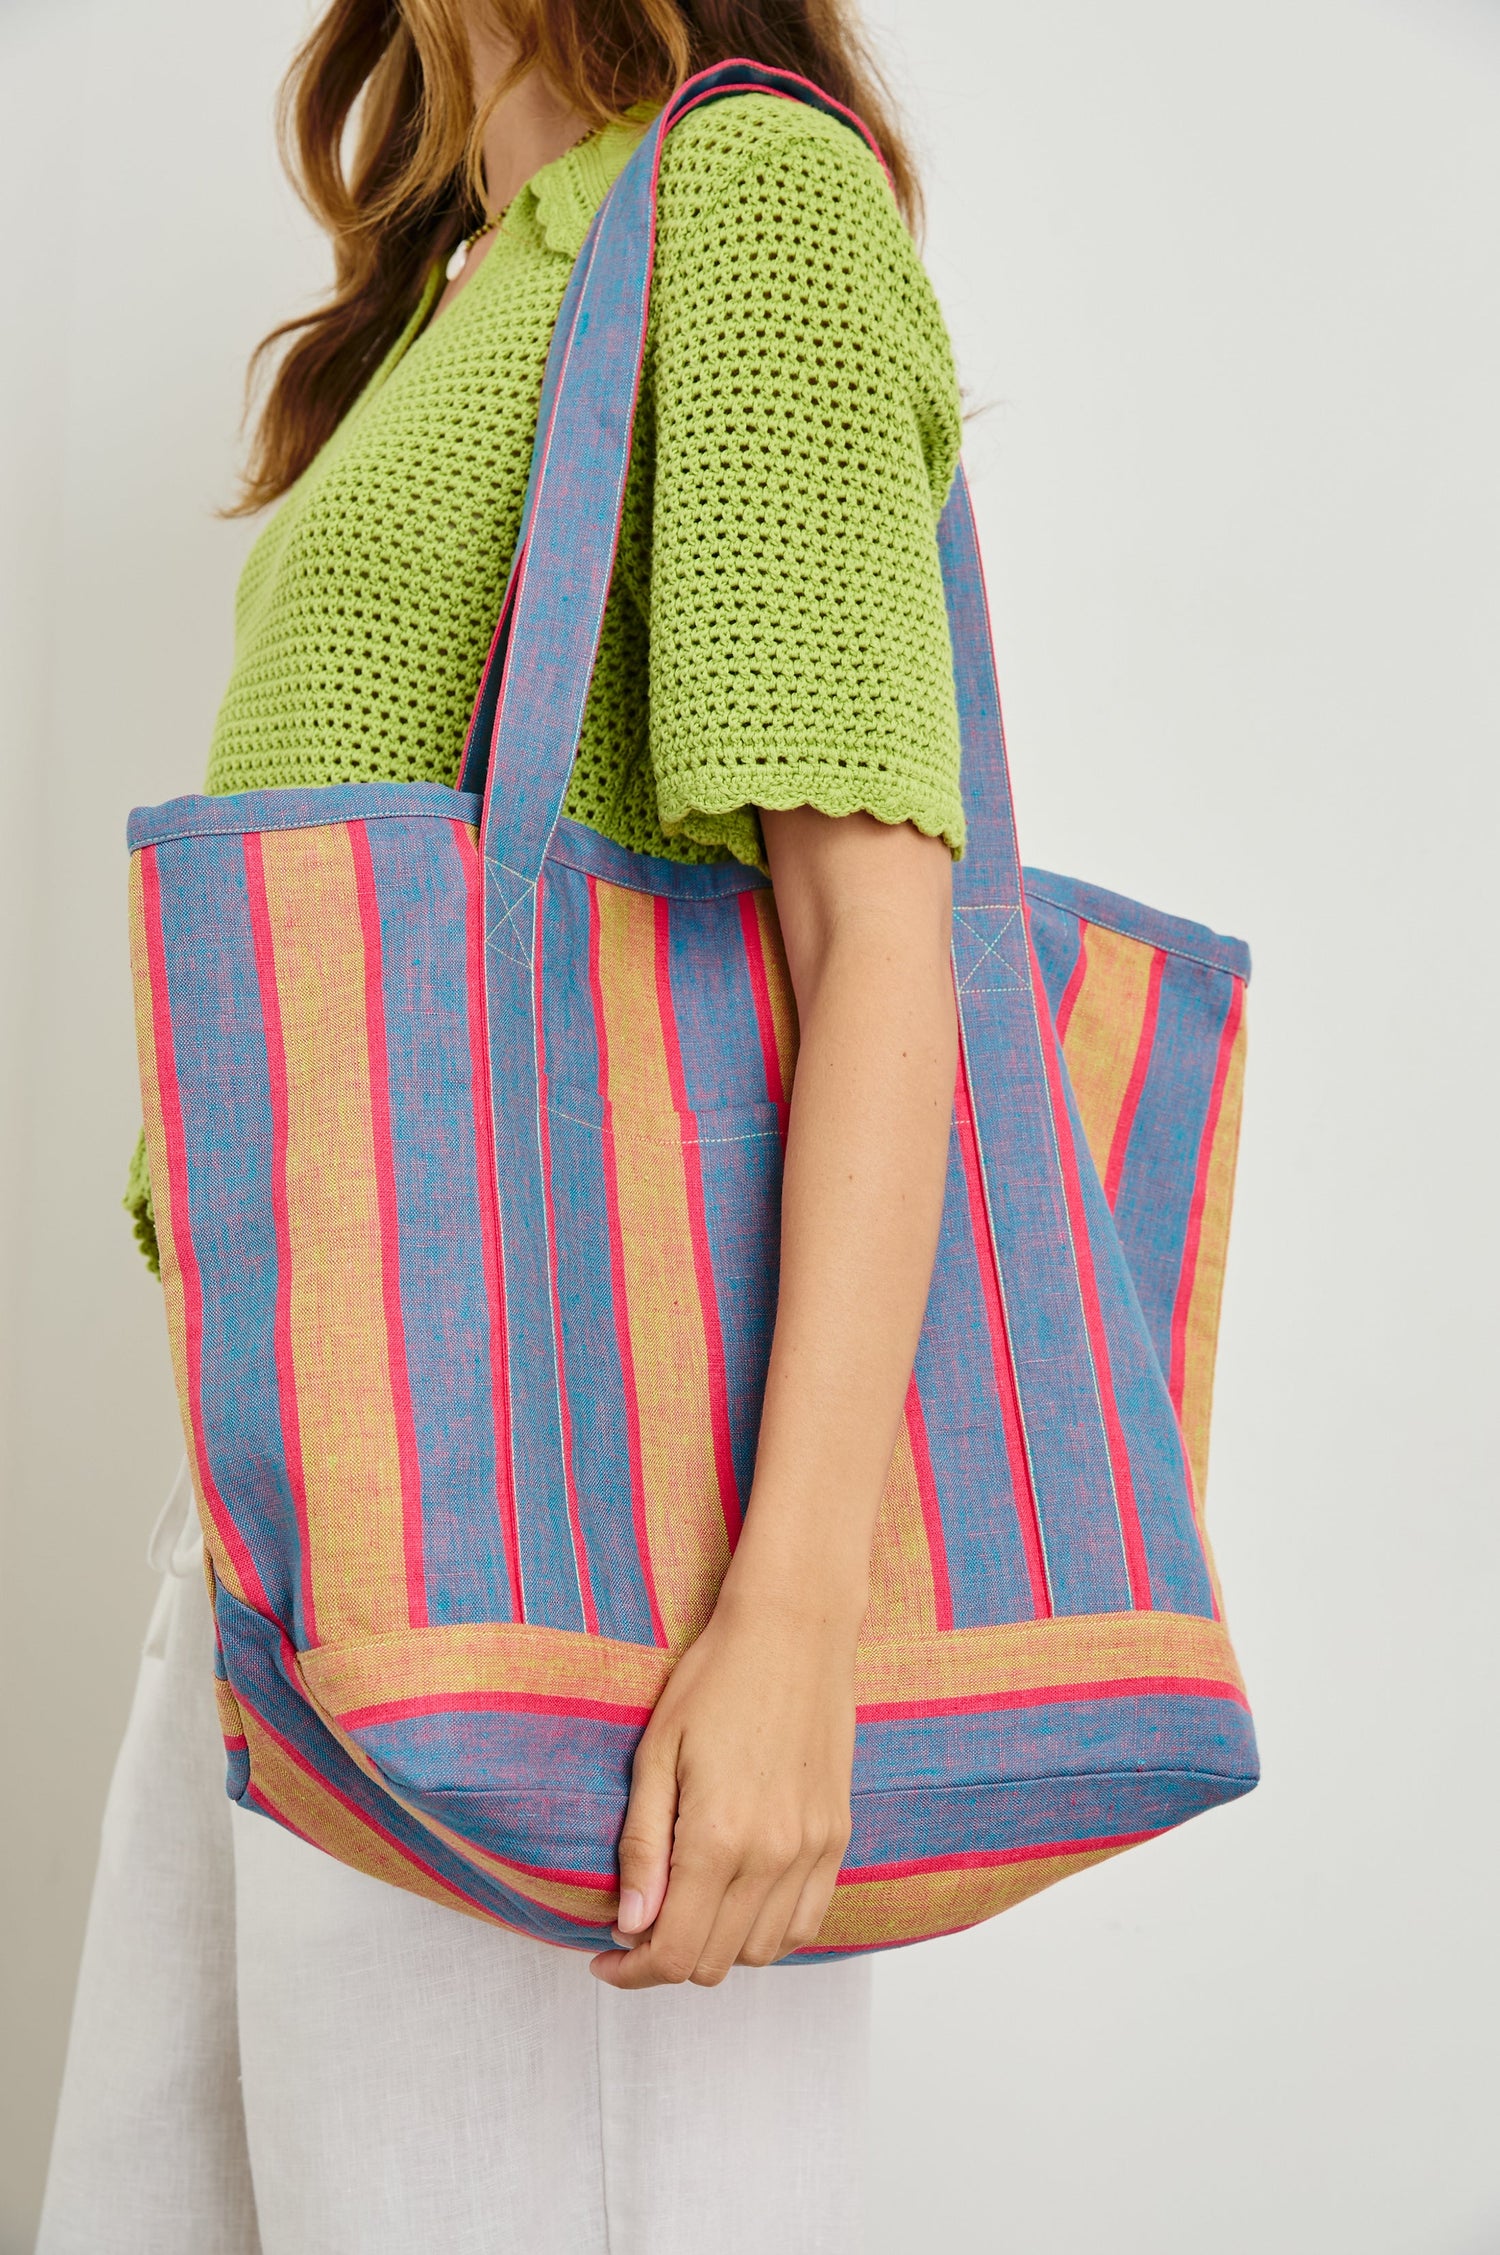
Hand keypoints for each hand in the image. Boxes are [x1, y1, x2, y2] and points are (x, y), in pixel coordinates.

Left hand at [588, 1578, 857, 1987]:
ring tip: (688, 1908)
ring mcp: (813, 1849)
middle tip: (638, 1926)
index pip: (673, 1952)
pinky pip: (807, 1921)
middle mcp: (772, 1856)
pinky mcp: (837, 1836)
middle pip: (714, 1962)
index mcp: (718, 1839)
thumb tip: (629, 1925)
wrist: (794, 1630)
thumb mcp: (656, 1754)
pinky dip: (769, 1932)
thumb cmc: (716, 1679)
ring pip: (763, 1952)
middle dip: (666, 1958)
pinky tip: (738, 1902)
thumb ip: (643, 1847)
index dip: (632, 1970)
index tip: (606, 1958)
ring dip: (718, 1948)